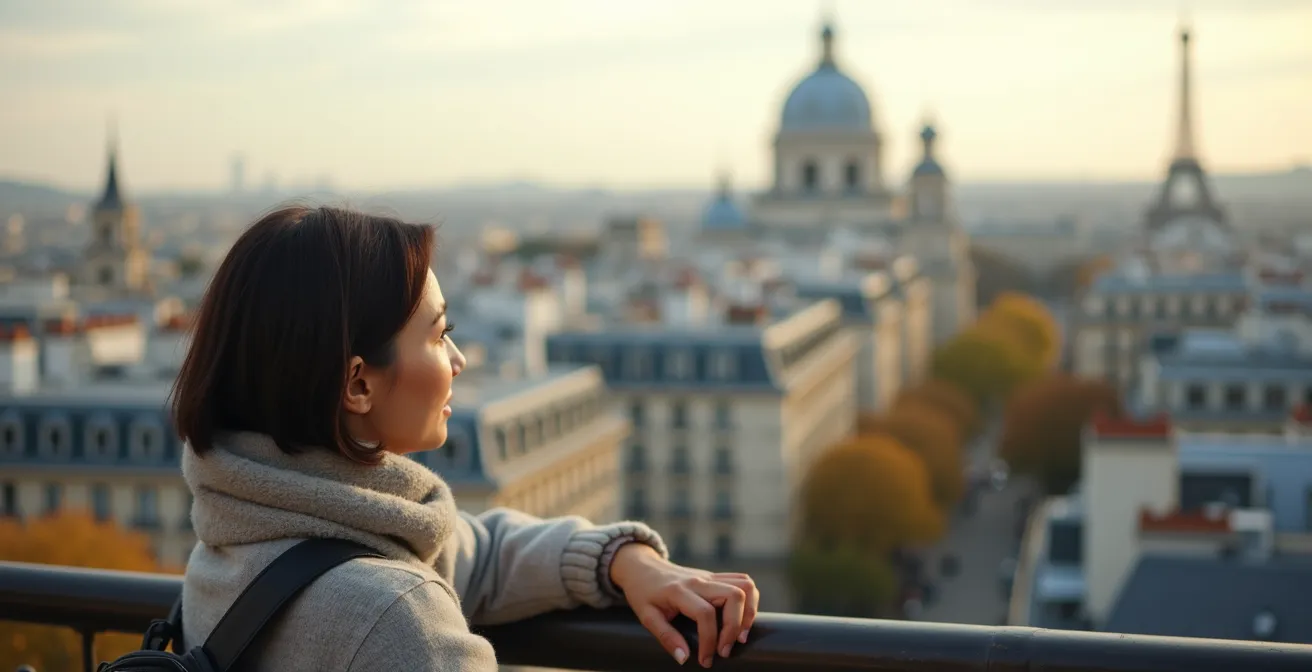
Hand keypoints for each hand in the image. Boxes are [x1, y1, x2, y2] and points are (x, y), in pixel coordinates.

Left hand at [609, 543, 759, 667]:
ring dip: (749, 612)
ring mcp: (710, 576)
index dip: (709, 640)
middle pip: (734, 595)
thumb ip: (666, 637)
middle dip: (736, 626)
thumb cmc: (643, 594)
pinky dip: (750, 600)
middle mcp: (699, 580)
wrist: (644, 569)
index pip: (705, 613)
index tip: (705, 660)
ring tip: (740, 635)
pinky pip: (743, 581)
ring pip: (745, 585)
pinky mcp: (716, 577)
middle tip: (725, 649)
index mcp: (680, 591)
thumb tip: (684, 658)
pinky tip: (742, 619)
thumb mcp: (647, 617)